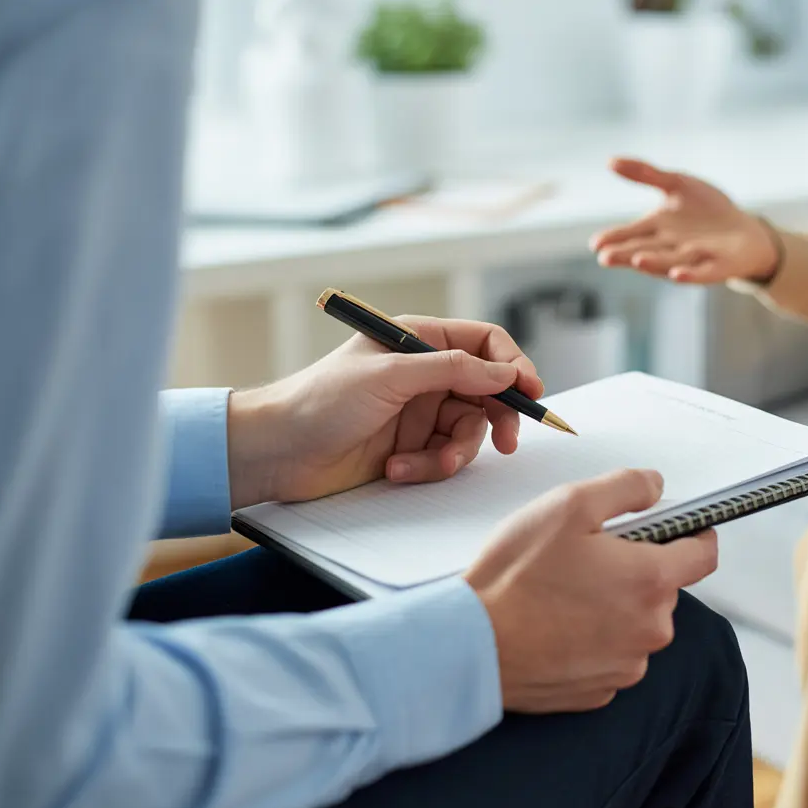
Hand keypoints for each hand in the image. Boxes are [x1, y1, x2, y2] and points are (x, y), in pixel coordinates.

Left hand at [227, 317, 542, 507]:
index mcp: (417, 339)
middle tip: (507, 442)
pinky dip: (427, 467)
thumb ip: (453, 369)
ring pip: (469, 430)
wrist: (277, 453)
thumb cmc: (320, 401)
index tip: (530, 391)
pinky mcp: (411, 446)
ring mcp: (419, 411)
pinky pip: (444, 457)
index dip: (512, 364)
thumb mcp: (391, 375)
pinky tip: (396, 468)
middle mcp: (423, 372)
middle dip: (497, 417)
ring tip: (418, 463)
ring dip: (451, 452)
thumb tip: (505, 370)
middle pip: (487, 390)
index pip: (484, 343)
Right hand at [466, 469, 718, 712]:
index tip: (682, 527)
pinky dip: (593, 639)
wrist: (471, 647)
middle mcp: (650, 629)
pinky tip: (557, 626)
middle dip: (635, 569)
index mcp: (651, 581)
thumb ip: (626, 488)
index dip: (695, 533)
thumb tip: (655, 487)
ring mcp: (627, 665)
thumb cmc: (515, 579)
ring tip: (564, 593)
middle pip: (663, 589)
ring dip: (613, 606)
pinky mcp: (601, 690)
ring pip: (635, 623)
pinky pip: (611, 655)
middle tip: (587, 557)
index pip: (704, 554)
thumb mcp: (569, 505)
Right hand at [590, 157, 778, 282]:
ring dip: (653, 263)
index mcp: (658, 229)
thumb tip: (610, 161)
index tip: (596, 243)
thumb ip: (646, 174)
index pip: (630, 234)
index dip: (614, 238)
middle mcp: (671, 246)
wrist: (746, 232)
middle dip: (626, 254)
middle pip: (644, 250)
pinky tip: (677, 275)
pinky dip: (689, 274)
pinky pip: (702, 272)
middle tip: (605, 257)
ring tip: (636, 261)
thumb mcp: (677, 185)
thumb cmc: (708, 211)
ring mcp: (694, 257)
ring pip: (670, 262)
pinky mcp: (718, 265)